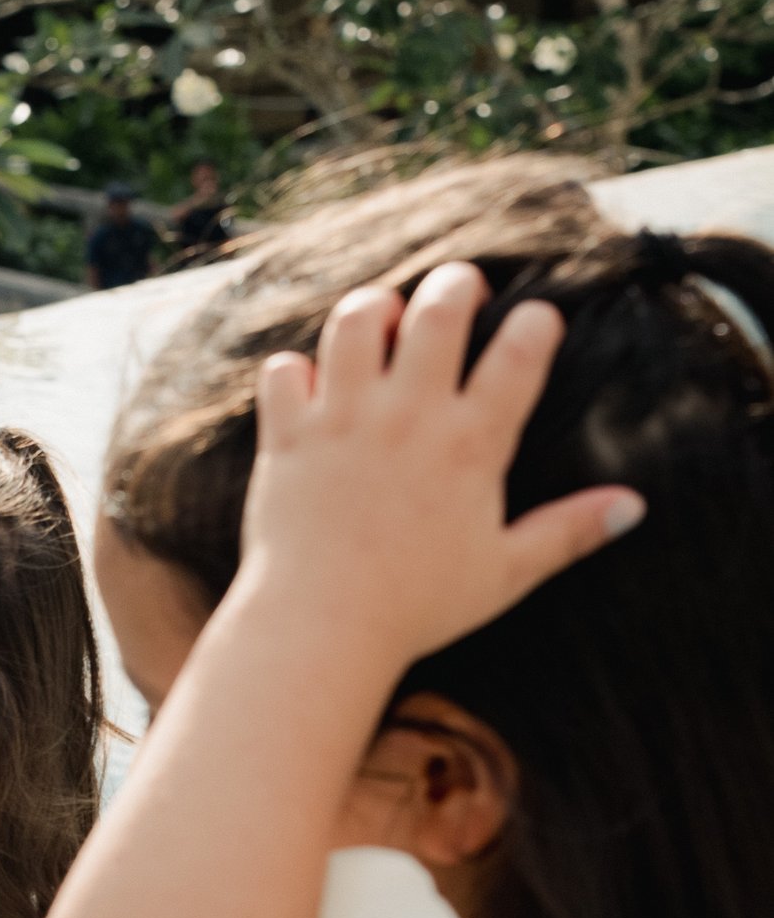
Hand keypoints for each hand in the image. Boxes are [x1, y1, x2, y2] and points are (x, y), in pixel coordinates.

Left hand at [238, 260, 642, 673]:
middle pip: (439, 307)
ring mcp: (343, 422)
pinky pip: (284, 370)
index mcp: (471, 445)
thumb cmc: (415, 609)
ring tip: (383, 324)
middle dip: (455, 285)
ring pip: (355, 320)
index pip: (521, 350)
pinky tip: (311, 387)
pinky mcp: (289, 438)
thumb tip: (633, 508)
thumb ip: (567, 532)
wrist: (320, 632)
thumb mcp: (504, 574)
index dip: (536, 322)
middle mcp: (408, 417)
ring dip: (372, 309)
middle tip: (458, 296)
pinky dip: (295, 370)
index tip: (534, 326)